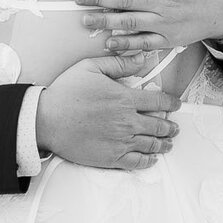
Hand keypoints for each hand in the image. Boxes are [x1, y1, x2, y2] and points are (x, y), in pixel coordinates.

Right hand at [35, 56, 180, 170]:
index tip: (176, 105)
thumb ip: (119, 63)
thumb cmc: (65, 93)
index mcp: (124, 99)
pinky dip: (148, 161)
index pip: (159, 102)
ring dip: (164, 144)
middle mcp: (127, 122)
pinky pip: (137, 162)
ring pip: (151, 145)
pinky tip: (151, 158)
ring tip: (168, 143)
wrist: (46, 120)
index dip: (172, 103)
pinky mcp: (111, 157)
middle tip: (174, 127)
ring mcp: (120, 141)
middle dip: (171, 126)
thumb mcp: (91, 67)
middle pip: (160, 125)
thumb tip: (141, 59)